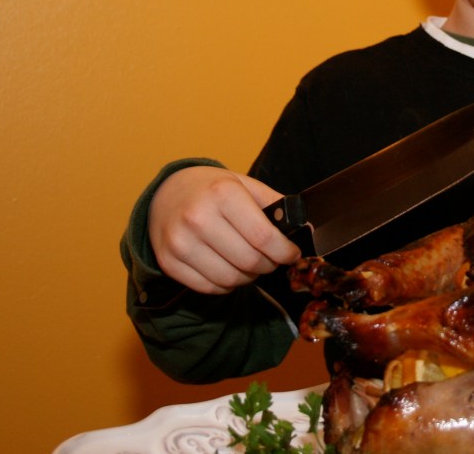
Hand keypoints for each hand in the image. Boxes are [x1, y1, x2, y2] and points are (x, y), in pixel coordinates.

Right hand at [148, 166, 301, 293]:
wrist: (168, 192)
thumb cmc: (213, 190)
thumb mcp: (245, 184)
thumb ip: (275, 204)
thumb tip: (305, 228)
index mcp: (223, 194)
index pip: (264, 237)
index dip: (284, 251)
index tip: (292, 254)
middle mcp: (198, 218)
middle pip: (249, 261)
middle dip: (269, 265)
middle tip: (272, 260)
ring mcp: (180, 242)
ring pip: (230, 279)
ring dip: (249, 278)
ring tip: (251, 265)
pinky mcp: (168, 262)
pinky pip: (208, 288)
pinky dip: (226, 285)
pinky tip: (229, 269)